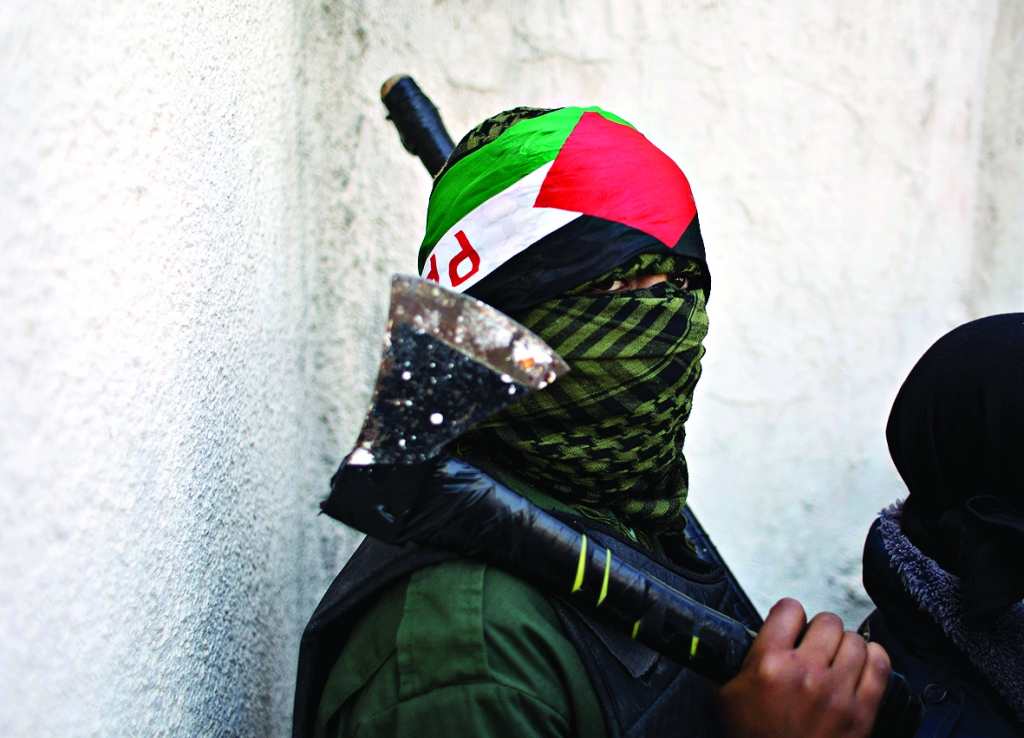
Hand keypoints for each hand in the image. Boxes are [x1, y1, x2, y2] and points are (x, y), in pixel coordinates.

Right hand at [713, 598, 890, 737]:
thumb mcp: (726, 695)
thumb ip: (728, 661)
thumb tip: (727, 641)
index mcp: (769, 663)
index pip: (790, 609)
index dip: (789, 615)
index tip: (789, 625)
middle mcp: (805, 672)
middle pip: (827, 621)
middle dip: (818, 630)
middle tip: (813, 644)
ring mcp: (837, 692)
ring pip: (855, 640)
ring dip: (845, 645)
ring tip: (836, 657)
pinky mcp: (861, 713)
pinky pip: (880, 666)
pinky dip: (874, 658)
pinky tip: (862, 664)